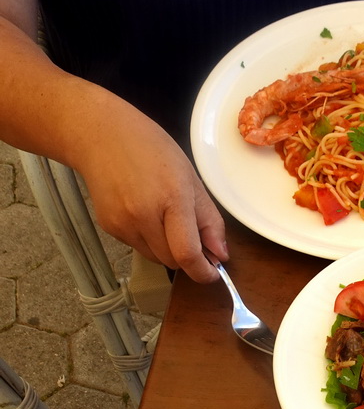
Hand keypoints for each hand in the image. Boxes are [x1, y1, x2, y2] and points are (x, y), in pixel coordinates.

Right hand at [72, 96, 227, 283]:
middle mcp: (143, 216)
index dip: (203, 271)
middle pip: (173, 261)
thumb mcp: (190, 177)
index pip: (187, 254)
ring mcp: (123, 224)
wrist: (99, 135)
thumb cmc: (150, 149)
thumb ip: (209, 220)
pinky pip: (138, 247)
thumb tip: (220, 255)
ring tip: (162, 215)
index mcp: (171, 199)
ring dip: (166, 248)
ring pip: (156, 258)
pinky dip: (147, 239)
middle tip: (189, 232)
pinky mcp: (109, 228)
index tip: (212, 273)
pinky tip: (142, 211)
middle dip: (186, 255)